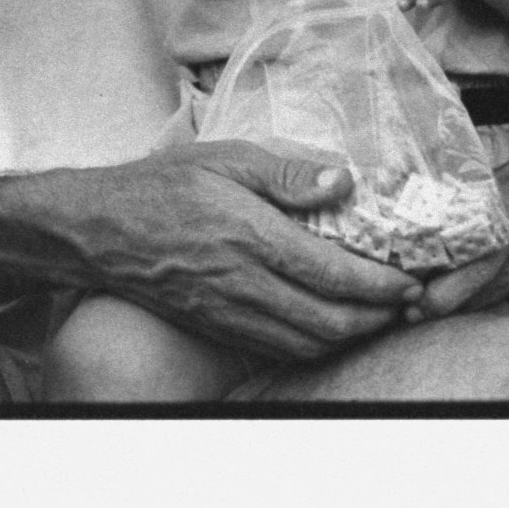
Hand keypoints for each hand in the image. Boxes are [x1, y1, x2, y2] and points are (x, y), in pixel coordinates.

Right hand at [73, 141, 422, 361]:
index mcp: (250, 235)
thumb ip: (287, 172)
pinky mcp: (217, 327)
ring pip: (307, 343)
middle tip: (406, 303)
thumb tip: (345, 179)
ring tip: (376, 315)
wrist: (97, 231)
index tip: (411, 282)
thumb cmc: (162, 186)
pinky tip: (328, 326)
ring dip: (350, 336)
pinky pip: (278, 348)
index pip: (331, 273)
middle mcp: (242, 282)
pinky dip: (314, 344)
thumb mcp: (225, 159)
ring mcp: (229, 312)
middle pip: (328, 320)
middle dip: (377, 317)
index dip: (380, 286)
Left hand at [407, 132, 508, 321]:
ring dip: (502, 301)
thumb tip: (410, 244)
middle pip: (490, 294)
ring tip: (495, 285)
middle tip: (428, 309)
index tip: (415, 307)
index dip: (440, 295)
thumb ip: (462, 214)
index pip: (472, 268)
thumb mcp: (497, 182)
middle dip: (459, 302)